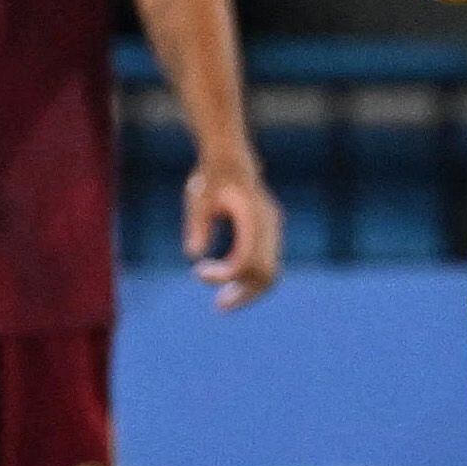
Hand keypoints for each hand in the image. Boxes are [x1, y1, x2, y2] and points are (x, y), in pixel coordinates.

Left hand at [186, 153, 281, 311]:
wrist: (229, 159)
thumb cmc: (211, 177)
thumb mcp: (199, 197)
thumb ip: (198, 223)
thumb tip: (193, 254)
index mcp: (254, 217)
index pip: (246, 260)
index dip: (224, 274)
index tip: (198, 272)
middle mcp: (269, 226)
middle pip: (267, 274)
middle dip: (244, 294)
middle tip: (219, 306)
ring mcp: (272, 231)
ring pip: (271, 273)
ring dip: (249, 291)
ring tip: (224, 302)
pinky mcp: (269, 235)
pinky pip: (267, 265)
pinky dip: (250, 279)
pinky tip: (230, 283)